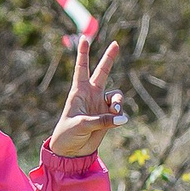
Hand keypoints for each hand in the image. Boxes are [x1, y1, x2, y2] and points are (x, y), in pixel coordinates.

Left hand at [48, 37, 124, 157]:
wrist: (71, 151)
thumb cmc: (68, 135)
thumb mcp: (81, 125)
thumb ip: (101, 120)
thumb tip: (121, 118)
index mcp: (78, 92)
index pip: (81, 69)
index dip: (83, 54)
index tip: (84, 38)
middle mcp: (91, 95)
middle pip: (102, 72)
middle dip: (109, 58)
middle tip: (116, 43)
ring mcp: (100, 105)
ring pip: (116, 95)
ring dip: (117, 102)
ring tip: (115, 112)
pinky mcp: (108, 117)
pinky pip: (119, 111)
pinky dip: (119, 116)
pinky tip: (116, 122)